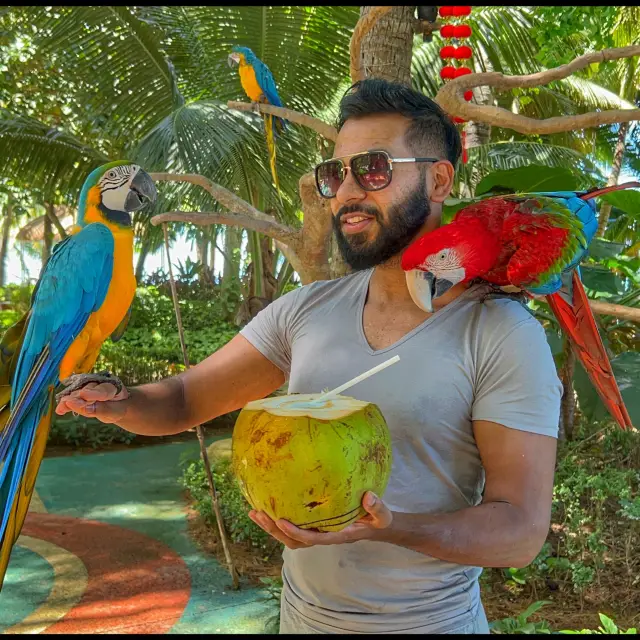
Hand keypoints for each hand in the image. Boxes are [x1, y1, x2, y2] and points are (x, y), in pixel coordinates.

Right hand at [55, 382, 128, 423]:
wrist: (115, 406)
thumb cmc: (116, 408)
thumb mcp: (114, 412)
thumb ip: (101, 409)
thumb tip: (83, 407)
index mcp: (113, 386)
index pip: (104, 389)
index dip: (94, 392)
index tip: (84, 395)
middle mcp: (100, 383)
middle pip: (88, 389)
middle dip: (79, 396)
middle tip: (69, 402)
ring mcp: (89, 387)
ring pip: (78, 392)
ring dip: (69, 399)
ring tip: (62, 407)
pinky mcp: (80, 393)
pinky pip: (72, 398)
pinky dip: (66, 404)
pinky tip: (60, 410)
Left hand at [249, 491, 392, 549]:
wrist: (375, 525)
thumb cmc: (377, 519)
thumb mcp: (383, 515)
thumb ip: (377, 508)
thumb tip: (368, 496)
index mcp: (336, 535)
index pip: (311, 538)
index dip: (295, 532)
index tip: (280, 520)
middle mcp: (322, 536)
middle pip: (293, 541)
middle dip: (274, 530)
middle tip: (258, 514)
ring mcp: (316, 532)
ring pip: (289, 536)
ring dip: (270, 526)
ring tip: (254, 512)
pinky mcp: (313, 525)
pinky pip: (292, 526)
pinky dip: (277, 519)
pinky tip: (267, 504)